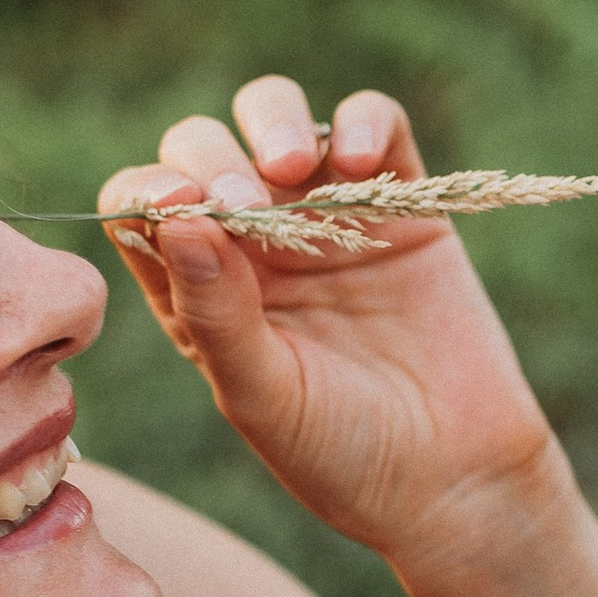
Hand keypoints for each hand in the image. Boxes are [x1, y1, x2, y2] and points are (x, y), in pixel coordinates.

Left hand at [97, 79, 597, 596]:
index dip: (146, 192)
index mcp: (198, 289)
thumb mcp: (261, 394)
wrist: (456, 480)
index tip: (174, 205)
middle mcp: (252, 242)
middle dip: (212, 160)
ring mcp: (326, 215)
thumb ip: (214, 311)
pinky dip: (362, 122)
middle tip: (245, 202)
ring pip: (276, 117)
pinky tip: (360, 161)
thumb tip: (174, 219)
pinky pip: (376, 126)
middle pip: (201, 150)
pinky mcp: (403, 202)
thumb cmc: (342, 455)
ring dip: (272, 120)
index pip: (141, 209)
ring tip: (291, 166)